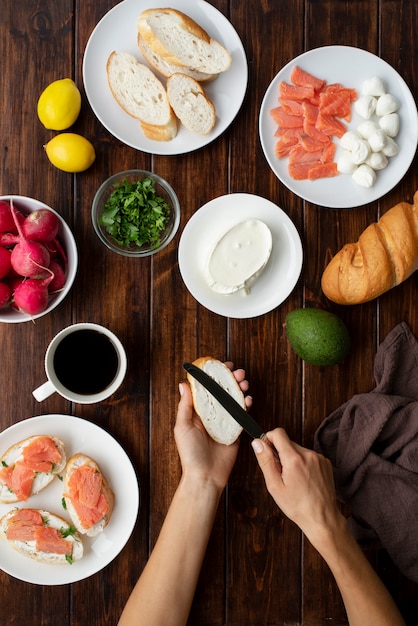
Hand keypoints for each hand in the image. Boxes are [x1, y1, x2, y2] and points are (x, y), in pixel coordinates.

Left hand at [175, 362, 250, 490]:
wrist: (205, 475)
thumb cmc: (190, 453)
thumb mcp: (183, 426)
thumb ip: (185, 405)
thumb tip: (183, 383)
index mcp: (197, 411)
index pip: (206, 388)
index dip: (213, 376)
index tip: (221, 365)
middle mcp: (211, 414)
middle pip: (222, 391)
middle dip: (230, 379)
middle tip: (237, 372)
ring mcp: (224, 421)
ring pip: (234, 399)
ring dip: (240, 388)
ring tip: (244, 382)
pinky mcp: (235, 430)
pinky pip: (241, 414)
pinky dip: (246, 404)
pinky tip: (248, 399)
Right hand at [252, 428, 341, 546]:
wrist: (322, 518)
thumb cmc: (297, 506)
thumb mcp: (274, 486)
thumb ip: (265, 461)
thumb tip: (257, 442)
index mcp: (294, 459)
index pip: (278, 433)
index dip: (269, 439)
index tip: (267, 451)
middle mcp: (308, 454)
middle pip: (288, 442)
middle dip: (281, 453)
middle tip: (281, 474)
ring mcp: (319, 458)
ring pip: (298, 449)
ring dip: (293, 459)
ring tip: (294, 479)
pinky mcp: (326, 462)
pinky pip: (309, 456)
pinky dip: (304, 463)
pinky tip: (304, 479)